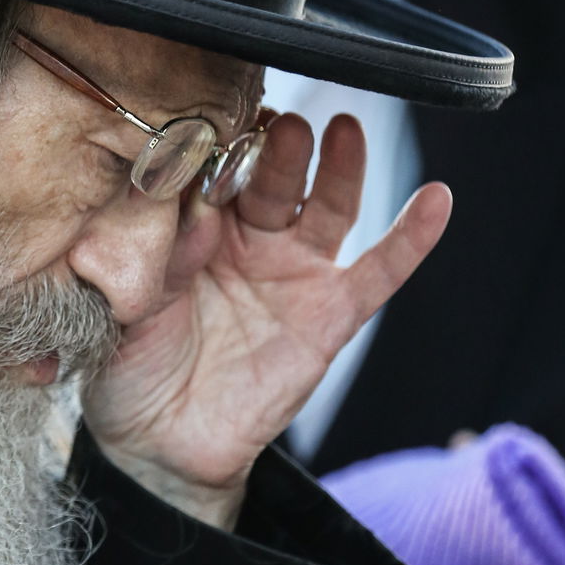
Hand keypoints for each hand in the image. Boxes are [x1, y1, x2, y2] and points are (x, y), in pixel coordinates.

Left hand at [83, 113, 450, 526]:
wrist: (160, 443)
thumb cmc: (131, 366)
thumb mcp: (127, 306)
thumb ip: (162, 257)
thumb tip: (198, 211)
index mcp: (193, 223)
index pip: (215, 169)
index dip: (221, 145)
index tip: (219, 121)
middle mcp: (248, 237)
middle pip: (274, 178)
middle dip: (279, 149)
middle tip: (282, 126)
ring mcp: (294, 271)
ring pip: (326, 207)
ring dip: (340, 168)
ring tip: (345, 131)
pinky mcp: (332, 314)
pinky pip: (377, 272)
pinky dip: (410, 237)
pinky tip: (437, 199)